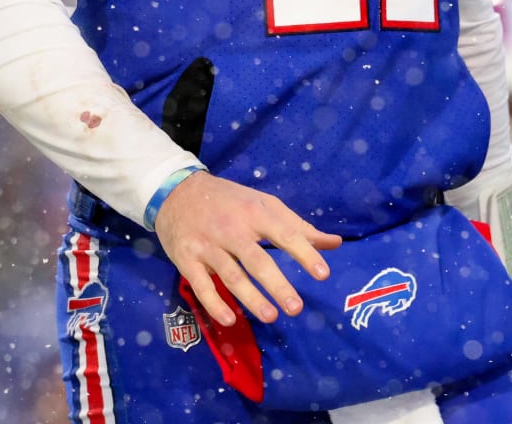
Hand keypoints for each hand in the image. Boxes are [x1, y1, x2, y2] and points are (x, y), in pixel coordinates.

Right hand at [153, 170, 343, 327]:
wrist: (176, 191)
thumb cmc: (229, 200)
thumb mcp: (264, 204)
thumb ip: (298, 226)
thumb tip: (335, 243)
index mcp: (255, 212)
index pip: (284, 234)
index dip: (304, 254)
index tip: (323, 274)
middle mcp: (232, 229)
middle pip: (257, 260)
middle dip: (277, 285)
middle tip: (296, 308)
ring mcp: (207, 245)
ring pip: (231, 275)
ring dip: (250, 298)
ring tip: (271, 317)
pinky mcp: (186, 259)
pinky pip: (201, 285)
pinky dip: (215, 303)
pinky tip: (230, 319)